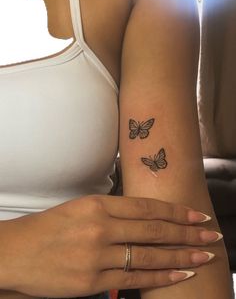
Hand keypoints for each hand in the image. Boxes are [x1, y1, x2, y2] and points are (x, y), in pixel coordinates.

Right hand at [0, 194, 219, 297]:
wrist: (15, 252)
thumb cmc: (48, 228)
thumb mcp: (81, 209)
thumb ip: (111, 213)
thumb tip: (144, 218)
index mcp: (97, 205)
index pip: (146, 207)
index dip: (175, 212)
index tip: (197, 215)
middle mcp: (101, 228)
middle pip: (154, 230)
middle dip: (187, 233)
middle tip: (212, 235)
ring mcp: (97, 256)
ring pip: (149, 255)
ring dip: (181, 256)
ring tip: (204, 256)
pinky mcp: (92, 281)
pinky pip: (134, 278)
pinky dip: (160, 276)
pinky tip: (180, 274)